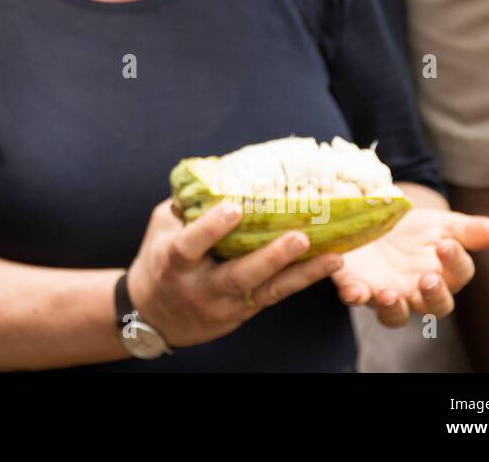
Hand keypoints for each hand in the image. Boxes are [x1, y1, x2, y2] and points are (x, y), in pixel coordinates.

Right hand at [126, 200, 344, 348]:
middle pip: (239, 275)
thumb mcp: (161, 229)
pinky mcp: (244, 312)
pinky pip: (275, 296)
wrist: (154, 317)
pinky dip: (302, 280)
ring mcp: (225, 304)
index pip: (191, 245)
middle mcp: (201, 287)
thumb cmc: (158, 261)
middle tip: (299, 237)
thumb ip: (185, 205)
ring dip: (302, 275)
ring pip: (266, 291)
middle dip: (270, 258)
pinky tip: (330, 265)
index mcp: (174, 261)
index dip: (211, 228)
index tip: (234, 208)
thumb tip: (215, 171)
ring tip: (334, 257)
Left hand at [331, 208, 488, 326]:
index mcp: (444, 273)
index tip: (445, 244)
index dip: (455, 262)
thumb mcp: (440, 223)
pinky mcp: (359, 288)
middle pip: (434, 306)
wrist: (376, 221)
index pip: (458, 274)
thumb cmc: (414, 228)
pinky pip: (358, 298)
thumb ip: (466, 229)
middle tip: (428, 279)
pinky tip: (351, 291)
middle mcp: (418, 291)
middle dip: (433, 296)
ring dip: (393, 308)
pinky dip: (354, 296)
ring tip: (389, 294)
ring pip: (396, 315)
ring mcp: (389, 293)